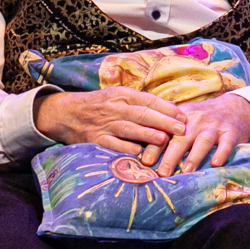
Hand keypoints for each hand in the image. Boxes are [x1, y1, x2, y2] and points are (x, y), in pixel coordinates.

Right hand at [34, 87, 185, 159]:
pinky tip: (137, 153)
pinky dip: (124, 148)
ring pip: (129, 128)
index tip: (183, 116)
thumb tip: (168, 111)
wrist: (66, 112)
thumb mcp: (118, 97)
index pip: (149, 100)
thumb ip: (139, 103)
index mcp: (123, 95)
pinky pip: (111, 144)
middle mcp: (115, 107)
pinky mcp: (94, 138)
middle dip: (164, 121)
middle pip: (143, 113)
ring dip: (147, 134)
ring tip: (163, 139)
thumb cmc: (100, 105)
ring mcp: (104, 123)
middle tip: (182, 129)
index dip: (168, 108)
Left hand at [153, 92, 249, 176]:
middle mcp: (197, 121)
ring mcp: (215, 126)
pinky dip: (222, 153)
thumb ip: (166, 131)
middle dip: (171, 156)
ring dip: (194, 156)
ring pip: (203, 140)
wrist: (235, 107)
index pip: (165, 132)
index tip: (146, 161)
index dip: (155, 146)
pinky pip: (227, 143)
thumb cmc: (203, 118)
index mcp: (181, 118)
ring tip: (187, 171)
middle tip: (162, 173)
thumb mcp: (184, 119)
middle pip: (182, 138)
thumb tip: (139, 149)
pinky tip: (216, 163)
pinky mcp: (231, 132)